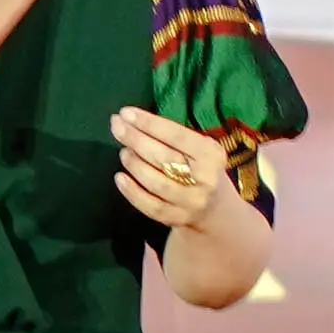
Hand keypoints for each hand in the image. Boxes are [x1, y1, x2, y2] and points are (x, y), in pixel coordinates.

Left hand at [108, 104, 243, 229]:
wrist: (217, 210)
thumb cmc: (200, 170)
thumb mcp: (200, 150)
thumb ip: (174, 137)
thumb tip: (133, 120)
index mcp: (211, 155)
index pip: (177, 136)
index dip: (149, 123)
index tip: (126, 113)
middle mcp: (205, 179)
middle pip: (164, 157)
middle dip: (136, 139)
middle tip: (116, 126)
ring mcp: (192, 202)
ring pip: (156, 182)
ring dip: (135, 164)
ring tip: (123, 152)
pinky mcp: (179, 219)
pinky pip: (151, 207)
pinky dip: (132, 192)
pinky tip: (119, 178)